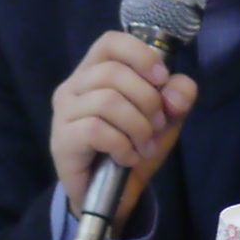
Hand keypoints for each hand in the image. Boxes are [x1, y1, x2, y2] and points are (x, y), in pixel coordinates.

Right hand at [49, 28, 199, 221]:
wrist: (112, 196)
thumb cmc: (133, 148)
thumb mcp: (165, 120)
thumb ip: (178, 97)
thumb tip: (175, 91)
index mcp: (94, 72)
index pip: (110, 42)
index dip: (140, 55)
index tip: (161, 79)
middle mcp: (73, 87)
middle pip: (113, 72)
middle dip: (147, 100)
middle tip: (156, 125)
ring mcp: (63, 114)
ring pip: (107, 101)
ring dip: (137, 126)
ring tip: (144, 145)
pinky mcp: (62, 141)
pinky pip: (95, 130)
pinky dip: (121, 145)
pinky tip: (127, 157)